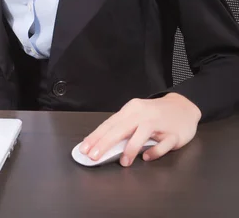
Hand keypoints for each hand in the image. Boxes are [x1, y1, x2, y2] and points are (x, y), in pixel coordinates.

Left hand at [79, 93, 200, 166]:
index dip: (96, 136)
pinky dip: (154, 151)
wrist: (184, 106)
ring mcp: (159, 123)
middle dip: (105, 143)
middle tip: (94, 156)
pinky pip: (162, 143)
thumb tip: (102, 143)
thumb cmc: (156, 114)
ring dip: (130, 149)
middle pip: (121, 128)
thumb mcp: (138, 115)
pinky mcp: (173, 133)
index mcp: (132, 109)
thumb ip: (123, 128)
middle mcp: (143, 114)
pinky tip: (147, 158)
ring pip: (141, 134)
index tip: (84, 148)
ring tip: (123, 162)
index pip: (110, 124)